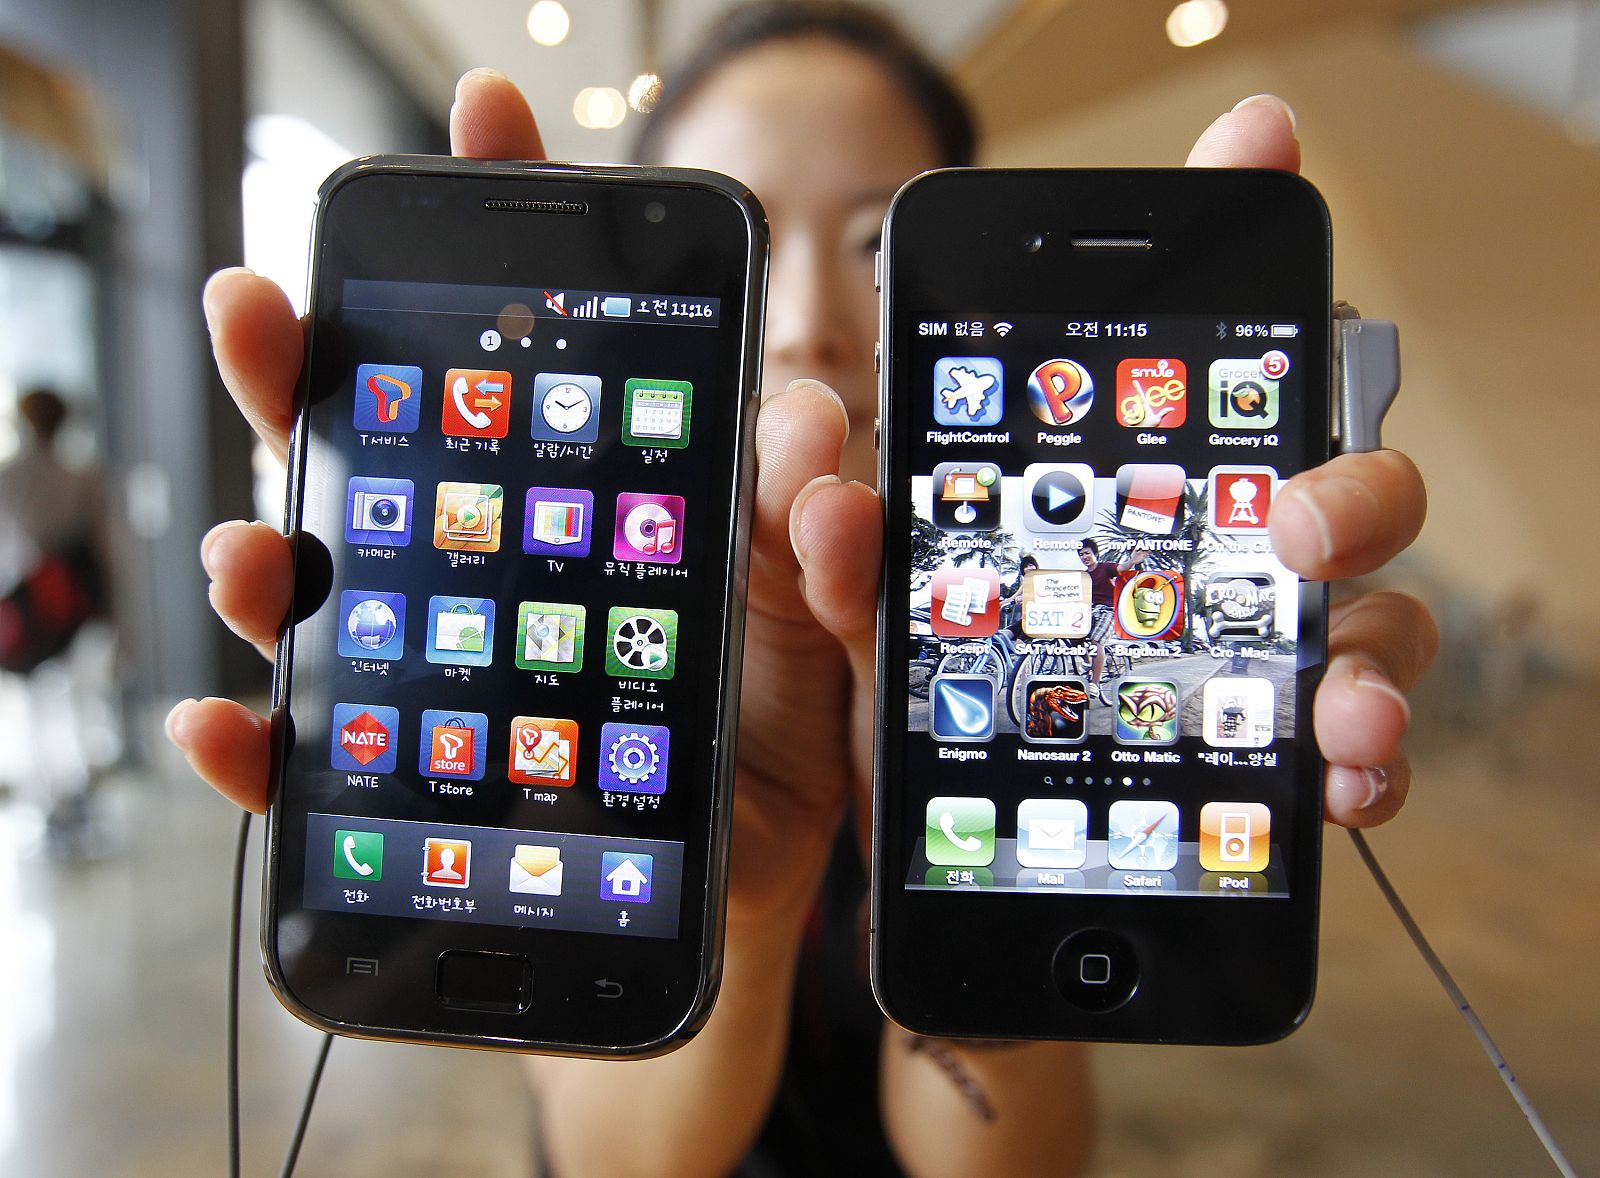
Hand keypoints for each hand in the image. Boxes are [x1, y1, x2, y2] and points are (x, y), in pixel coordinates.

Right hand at [167, 69, 863, 932]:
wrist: (747, 880)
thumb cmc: (775, 731)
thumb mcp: (819, 623)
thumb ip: (822, 537)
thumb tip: (812, 440)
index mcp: (593, 507)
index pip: (536, 357)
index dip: (511, 236)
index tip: (487, 117)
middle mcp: (497, 570)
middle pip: (380, 448)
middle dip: (313, 367)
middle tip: (269, 300)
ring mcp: (449, 669)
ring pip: (327, 594)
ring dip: (269, 556)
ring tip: (254, 539)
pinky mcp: (428, 784)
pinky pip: (320, 763)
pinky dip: (264, 747)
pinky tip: (234, 723)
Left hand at [790, 95, 1436, 845]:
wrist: (888, 845)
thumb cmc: (874, 702)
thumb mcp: (832, 611)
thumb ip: (813, 527)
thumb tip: (810, 423)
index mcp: (1098, 487)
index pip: (1178, 352)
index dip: (1224, 235)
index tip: (1256, 142)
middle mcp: (1191, 553)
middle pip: (1323, 481)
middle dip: (1347, 487)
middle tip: (1299, 522)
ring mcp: (1235, 655)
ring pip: (1366, 618)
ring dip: (1372, 648)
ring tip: (1339, 702)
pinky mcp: (1244, 758)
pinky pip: (1339, 749)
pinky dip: (1361, 761)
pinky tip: (1344, 776)